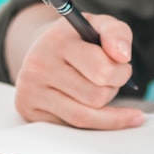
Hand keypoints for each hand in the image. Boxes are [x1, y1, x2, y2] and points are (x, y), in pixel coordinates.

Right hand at [13, 12, 142, 128]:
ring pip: (84, 117)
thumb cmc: (77, 41)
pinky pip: (71, 128)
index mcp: (57, 41)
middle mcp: (38, 66)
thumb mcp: (98, 26)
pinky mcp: (29, 111)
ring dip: (103, 110)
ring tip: (102, 92)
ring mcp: (31, 91)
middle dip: (112, 90)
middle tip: (110, 79)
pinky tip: (94, 111)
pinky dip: (89, 121)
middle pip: (96, 97)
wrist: (44, 50)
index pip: (102, 70)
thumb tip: (122, 56)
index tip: (123, 66)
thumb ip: (117, 33)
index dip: (122, 72)